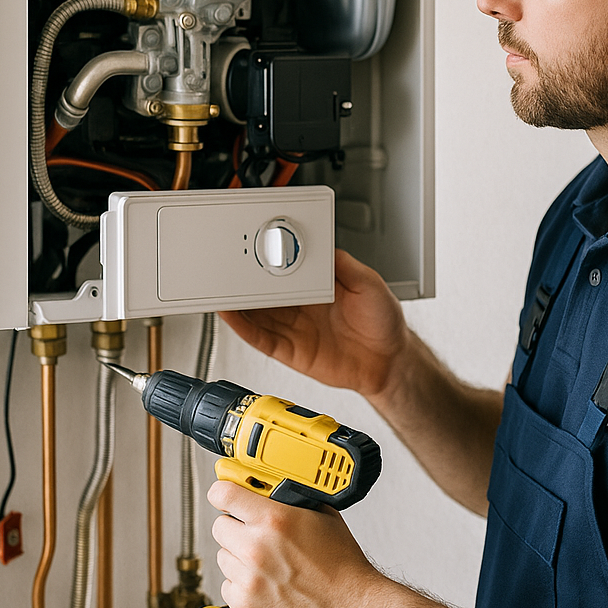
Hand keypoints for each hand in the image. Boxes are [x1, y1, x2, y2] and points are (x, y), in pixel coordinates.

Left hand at [208, 480, 380, 607]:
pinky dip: (240, 582)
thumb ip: (292, 498)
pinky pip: (227, 584)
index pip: (224, 493)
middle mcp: (256, 547)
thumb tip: (272, 487)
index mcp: (274, 519)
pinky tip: (262, 580)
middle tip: (252, 530)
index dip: (224, 491)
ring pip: (222, 555)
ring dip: (237, 554)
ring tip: (264, 559)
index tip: (224, 493)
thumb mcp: (323, 515)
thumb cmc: (340, 564)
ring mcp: (249, 577)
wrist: (348, 607)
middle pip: (220, 525)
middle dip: (235, 525)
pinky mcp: (245, 604)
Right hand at [219, 249, 410, 398]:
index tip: (252, 246)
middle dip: (244, 278)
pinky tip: (230, 316)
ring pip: (256, 313)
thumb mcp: (369, 283)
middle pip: (264, 289)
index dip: (268, 257)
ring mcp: (293, 328)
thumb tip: (321, 245)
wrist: (390, 363)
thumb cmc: (384, 323)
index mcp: (317, 285)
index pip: (285, 268)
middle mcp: (301, 305)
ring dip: (236, 302)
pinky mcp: (289, 351)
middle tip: (226, 265)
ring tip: (218, 289)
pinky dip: (243, 327)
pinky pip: (261, 338)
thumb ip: (343, 264)